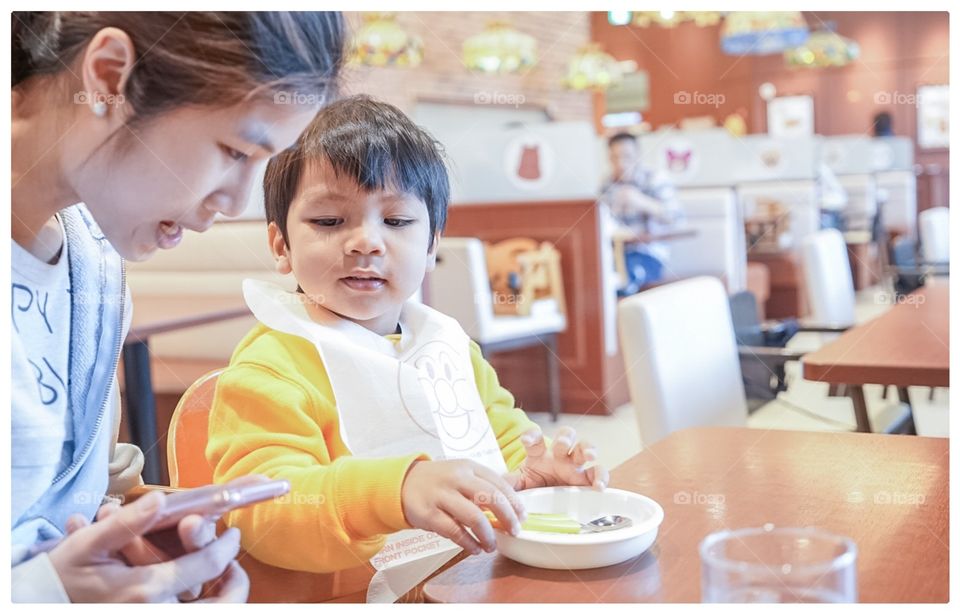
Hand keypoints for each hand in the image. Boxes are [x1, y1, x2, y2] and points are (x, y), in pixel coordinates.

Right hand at [49, 491, 247, 602]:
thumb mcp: (90, 542)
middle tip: (235, 566)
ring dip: (222, 597)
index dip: (227, 547)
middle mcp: (156, 612)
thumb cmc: (66, 573)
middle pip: (220, 605)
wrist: (44, 603)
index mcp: (146, 589)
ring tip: (224, 575)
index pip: (207, 565)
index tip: (233, 533)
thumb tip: (161, 499)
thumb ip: (127, 522)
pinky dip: (200, 604)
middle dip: (236, 585)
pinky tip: (198, 589)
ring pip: (206, 613)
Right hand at [401, 459, 525, 554]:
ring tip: (492, 545)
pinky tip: (475, 548)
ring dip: (488, 535)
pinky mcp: (429, 514)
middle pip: (490, 497)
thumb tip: (513, 500)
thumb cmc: (438, 481)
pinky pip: (455, 532)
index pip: (498, 482)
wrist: (402, 483)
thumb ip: (484, 484)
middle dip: (507, 517)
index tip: (522, 516)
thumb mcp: (462, 473)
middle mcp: (456, 478)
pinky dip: (469, 543)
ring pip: (474, 517)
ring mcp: (441, 496)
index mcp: (468, 466)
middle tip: (514, 531)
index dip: (514, 501)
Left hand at [507, 427, 609, 491]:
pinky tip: (598, 486)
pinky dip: (601, 478)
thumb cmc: (535, 486)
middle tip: (562, 444)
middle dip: (565, 437)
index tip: (526, 440)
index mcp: (539, 454)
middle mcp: (559, 455)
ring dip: (588, 448)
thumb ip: (510, 483)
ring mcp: (575, 465)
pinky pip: (599, 473)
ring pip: (585, 448)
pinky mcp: (587, 479)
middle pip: (566, 435)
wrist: (549, 501)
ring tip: (589, 455)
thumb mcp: (521, 484)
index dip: (531, 435)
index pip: (535, 438)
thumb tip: (495, 484)